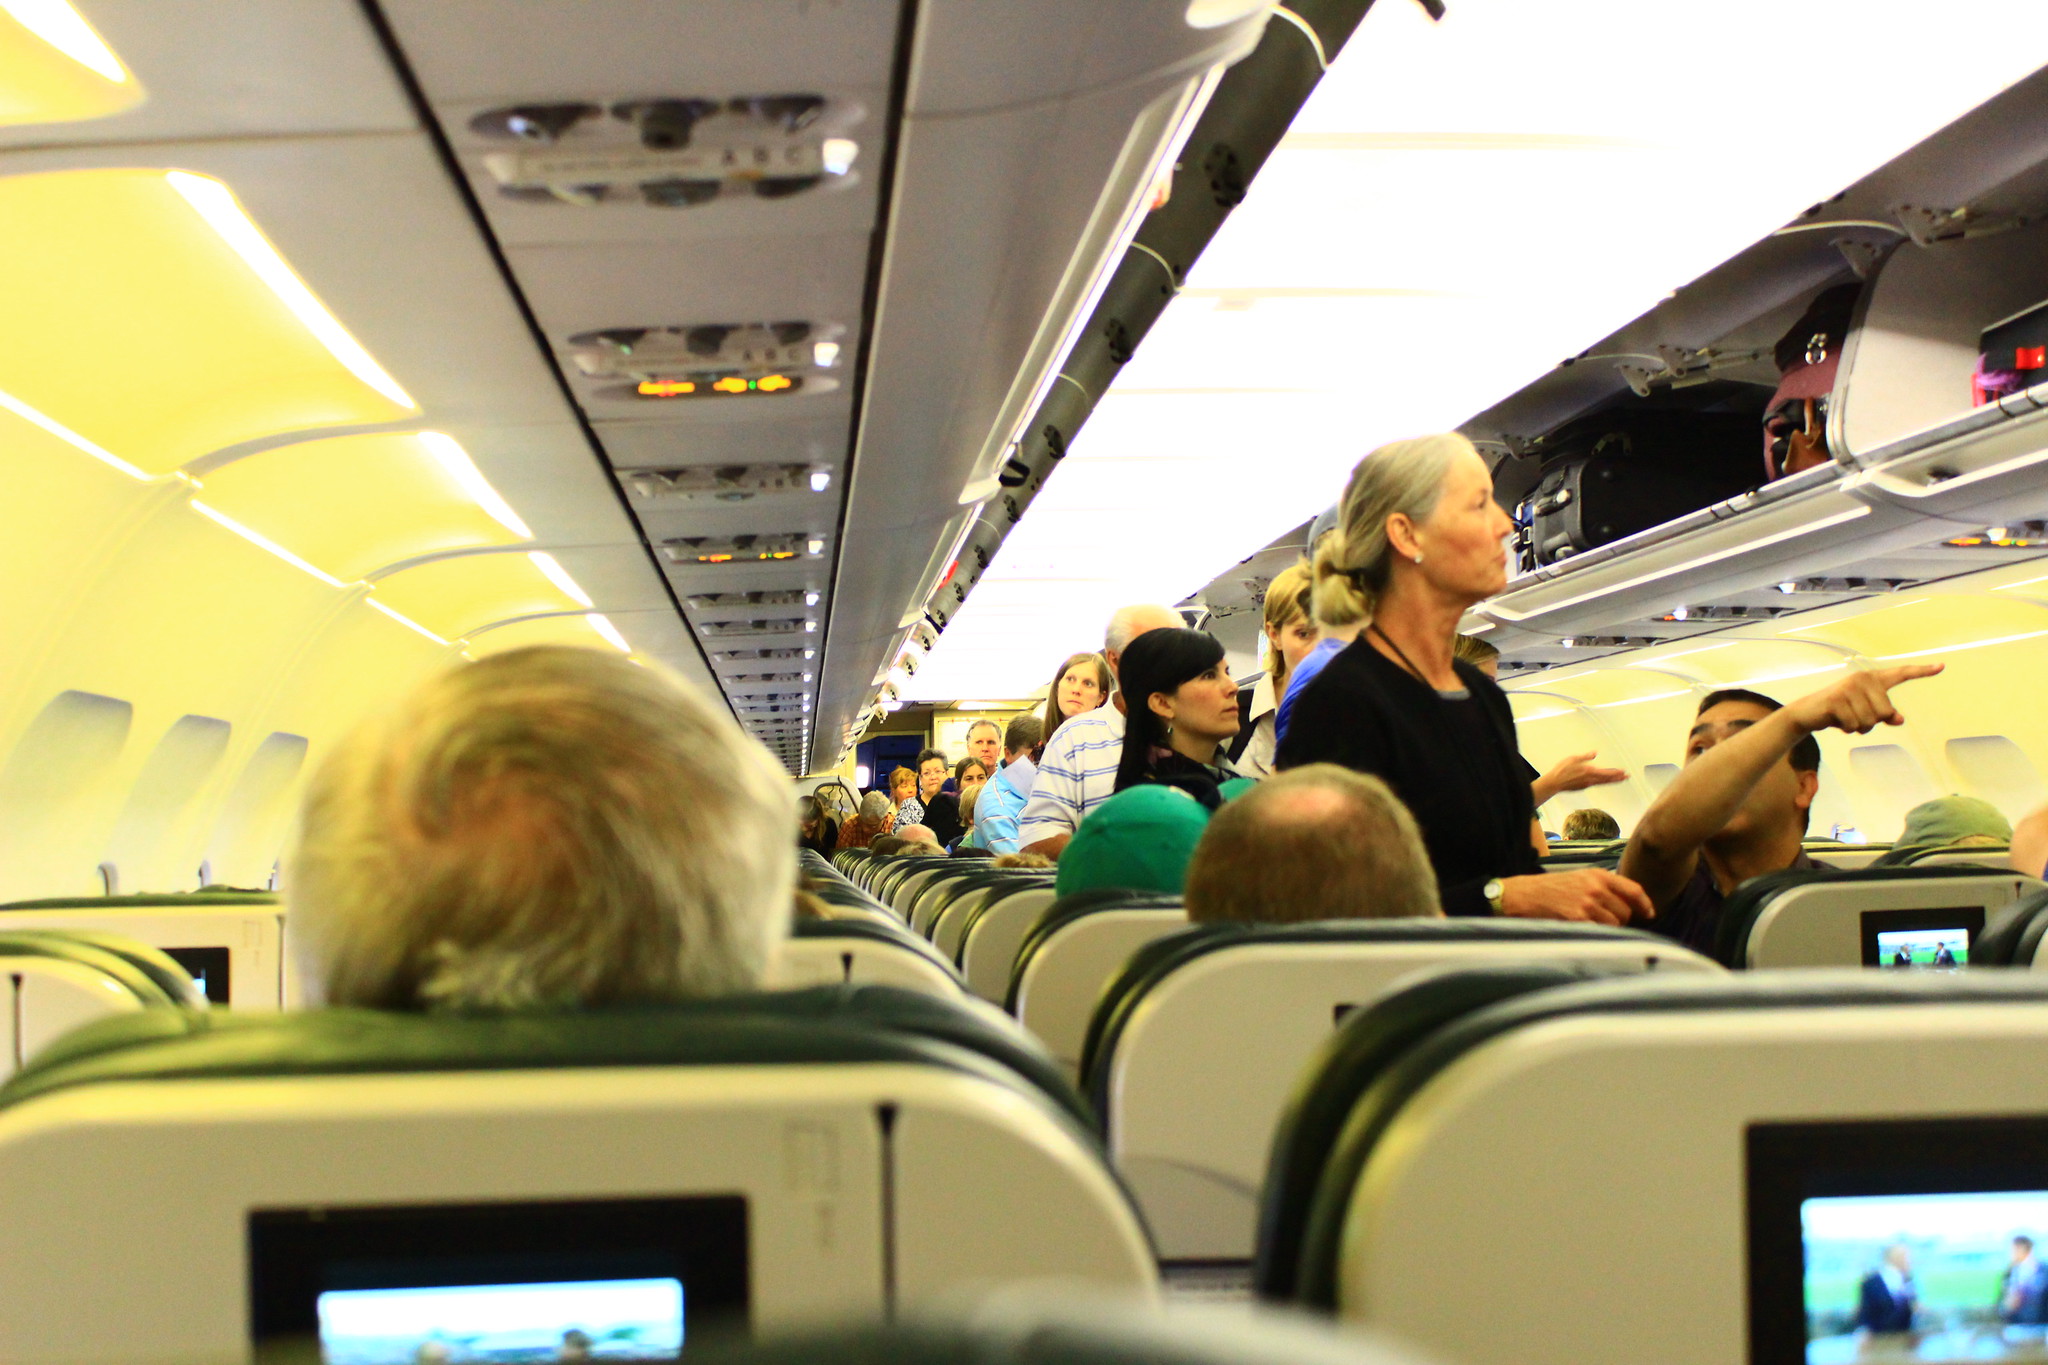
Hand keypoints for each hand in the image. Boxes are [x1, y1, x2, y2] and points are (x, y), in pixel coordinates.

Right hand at [1499, 868, 1652, 926]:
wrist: (1523, 895)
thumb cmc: (1550, 889)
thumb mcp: (1578, 878)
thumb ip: (1602, 887)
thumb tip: (1628, 905)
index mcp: (1597, 875)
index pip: (1633, 890)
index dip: (1645, 904)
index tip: (1649, 914)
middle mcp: (1595, 888)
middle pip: (1625, 911)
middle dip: (1620, 920)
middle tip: (1605, 922)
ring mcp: (1587, 904)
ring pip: (1615, 924)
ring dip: (1608, 929)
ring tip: (1592, 926)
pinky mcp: (1578, 919)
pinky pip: (1601, 932)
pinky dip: (1598, 935)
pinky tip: (1586, 932)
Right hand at [1542, 752, 1626, 792]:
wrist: (1554, 783)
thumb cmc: (1562, 770)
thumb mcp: (1573, 759)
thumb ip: (1586, 757)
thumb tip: (1595, 753)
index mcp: (1589, 771)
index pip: (1606, 773)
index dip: (1616, 773)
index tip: (1624, 772)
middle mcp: (1590, 780)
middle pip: (1607, 780)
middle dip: (1617, 778)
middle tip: (1626, 777)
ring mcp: (1587, 785)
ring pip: (1602, 783)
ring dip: (1612, 781)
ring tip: (1619, 779)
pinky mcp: (1583, 787)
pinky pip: (1596, 784)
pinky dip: (1603, 782)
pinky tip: (1604, 781)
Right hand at [1783, 664, 1943, 735]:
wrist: (1808, 712)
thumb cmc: (1840, 711)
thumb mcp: (1864, 712)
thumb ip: (1883, 714)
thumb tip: (1899, 719)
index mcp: (1873, 679)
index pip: (1901, 674)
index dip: (1922, 672)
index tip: (1942, 667)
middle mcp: (1863, 679)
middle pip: (1885, 712)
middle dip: (1872, 722)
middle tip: (1855, 717)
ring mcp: (1850, 688)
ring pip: (1870, 721)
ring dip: (1858, 727)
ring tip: (1845, 719)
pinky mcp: (1837, 699)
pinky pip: (1854, 724)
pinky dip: (1847, 728)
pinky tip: (1836, 721)